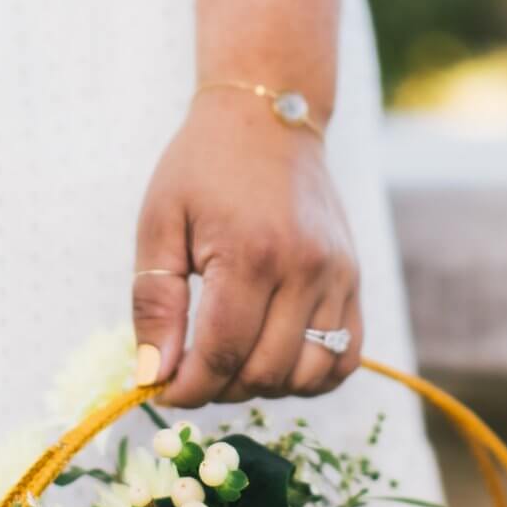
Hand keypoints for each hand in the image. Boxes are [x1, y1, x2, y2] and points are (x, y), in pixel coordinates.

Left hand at [131, 90, 362, 406]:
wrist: (268, 117)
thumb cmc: (203, 167)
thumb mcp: (160, 223)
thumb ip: (154, 303)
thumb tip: (152, 376)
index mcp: (250, 254)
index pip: (222, 354)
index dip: (188, 387)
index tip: (163, 389)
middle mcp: (304, 268)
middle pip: (265, 371)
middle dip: (220, 386)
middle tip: (191, 367)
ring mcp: (337, 275)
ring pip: (308, 374)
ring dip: (264, 384)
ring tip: (232, 359)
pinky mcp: (353, 278)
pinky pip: (346, 357)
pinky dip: (312, 375)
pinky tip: (276, 358)